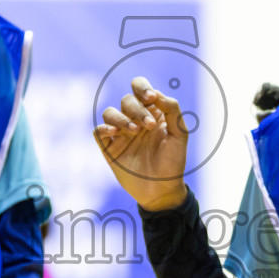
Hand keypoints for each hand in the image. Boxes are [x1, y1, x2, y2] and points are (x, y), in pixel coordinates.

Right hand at [92, 76, 189, 211]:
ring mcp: (120, 134)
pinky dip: (104, 128)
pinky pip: (98, 131)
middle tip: (149, 126)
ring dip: (121, 118)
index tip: (150, 98)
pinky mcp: (109, 148)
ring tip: (134, 131)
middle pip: (127, 100)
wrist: (162, 190)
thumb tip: (156, 93)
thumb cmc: (173, 161)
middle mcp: (134, 119)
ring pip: (110, 112)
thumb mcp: (179, 133)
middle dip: (137, 109)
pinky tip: (115, 133)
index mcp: (151, 111)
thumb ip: (172, 109)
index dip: (142, 87)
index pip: (140, 88)